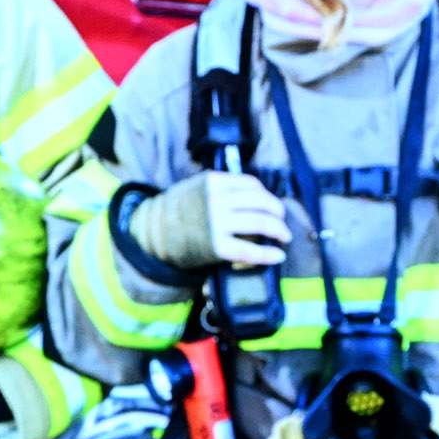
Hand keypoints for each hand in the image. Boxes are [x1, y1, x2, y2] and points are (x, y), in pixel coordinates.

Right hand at [133, 172, 290, 270]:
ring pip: (260, 223)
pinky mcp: (216, 247)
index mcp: (214, 182)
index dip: (266, 194)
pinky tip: (277, 256)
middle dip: (277, 211)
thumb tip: (255, 195)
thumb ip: (222, 187)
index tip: (270, 204)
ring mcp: (217, 223)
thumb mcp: (197, 187)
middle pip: (261, 202)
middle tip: (282, 221)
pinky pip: (249, 250)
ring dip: (278, 230)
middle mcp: (218, 200)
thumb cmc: (178, 211)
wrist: (154, 234)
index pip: (251, 184)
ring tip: (284, 236)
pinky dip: (267, 254)